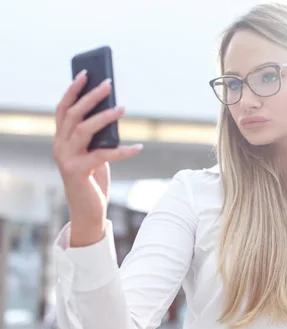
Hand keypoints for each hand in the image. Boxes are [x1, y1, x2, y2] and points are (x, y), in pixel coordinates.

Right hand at [53, 70, 141, 244]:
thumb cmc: (94, 177)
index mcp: (61, 138)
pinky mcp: (78, 171)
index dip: (73, 90)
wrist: (88, 209)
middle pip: (74, 114)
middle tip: (108, 84)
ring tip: (122, 107)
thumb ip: (98, 135)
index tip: (85, 73)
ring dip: (104, 117)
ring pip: (84, 130)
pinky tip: (139, 147)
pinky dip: (123, 150)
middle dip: (91, 97)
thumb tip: (114, 111)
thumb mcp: (94, 152)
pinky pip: (103, 155)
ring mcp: (66, 158)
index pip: (63, 108)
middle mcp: (59, 146)